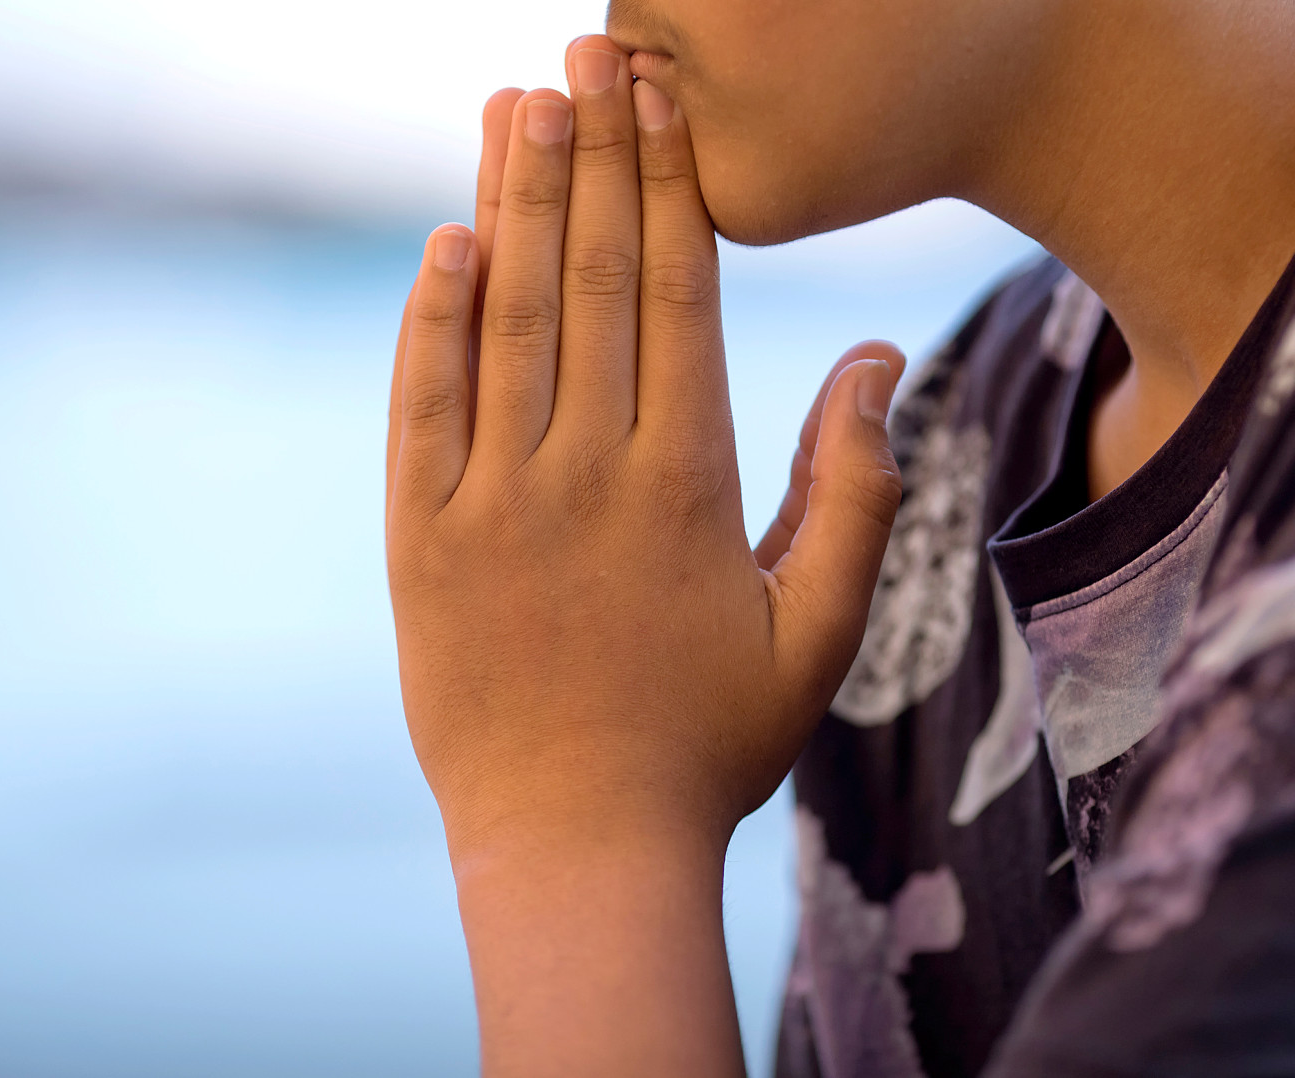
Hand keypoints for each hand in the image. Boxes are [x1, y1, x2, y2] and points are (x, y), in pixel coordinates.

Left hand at [383, 34, 904, 1074]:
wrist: (577, 846)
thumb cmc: (710, 745)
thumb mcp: (815, 631)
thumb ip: (854, 490)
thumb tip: (872, 357)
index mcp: (687, 485)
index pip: (675, 296)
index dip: (668, 184)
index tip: (660, 97)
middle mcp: (587, 475)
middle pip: (591, 281)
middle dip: (592, 156)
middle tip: (588, 52)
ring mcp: (495, 504)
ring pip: (505, 323)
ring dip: (511, 205)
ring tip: (516, 104)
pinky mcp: (422, 543)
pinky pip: (422, 409)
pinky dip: (430, 322)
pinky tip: (445, 243)